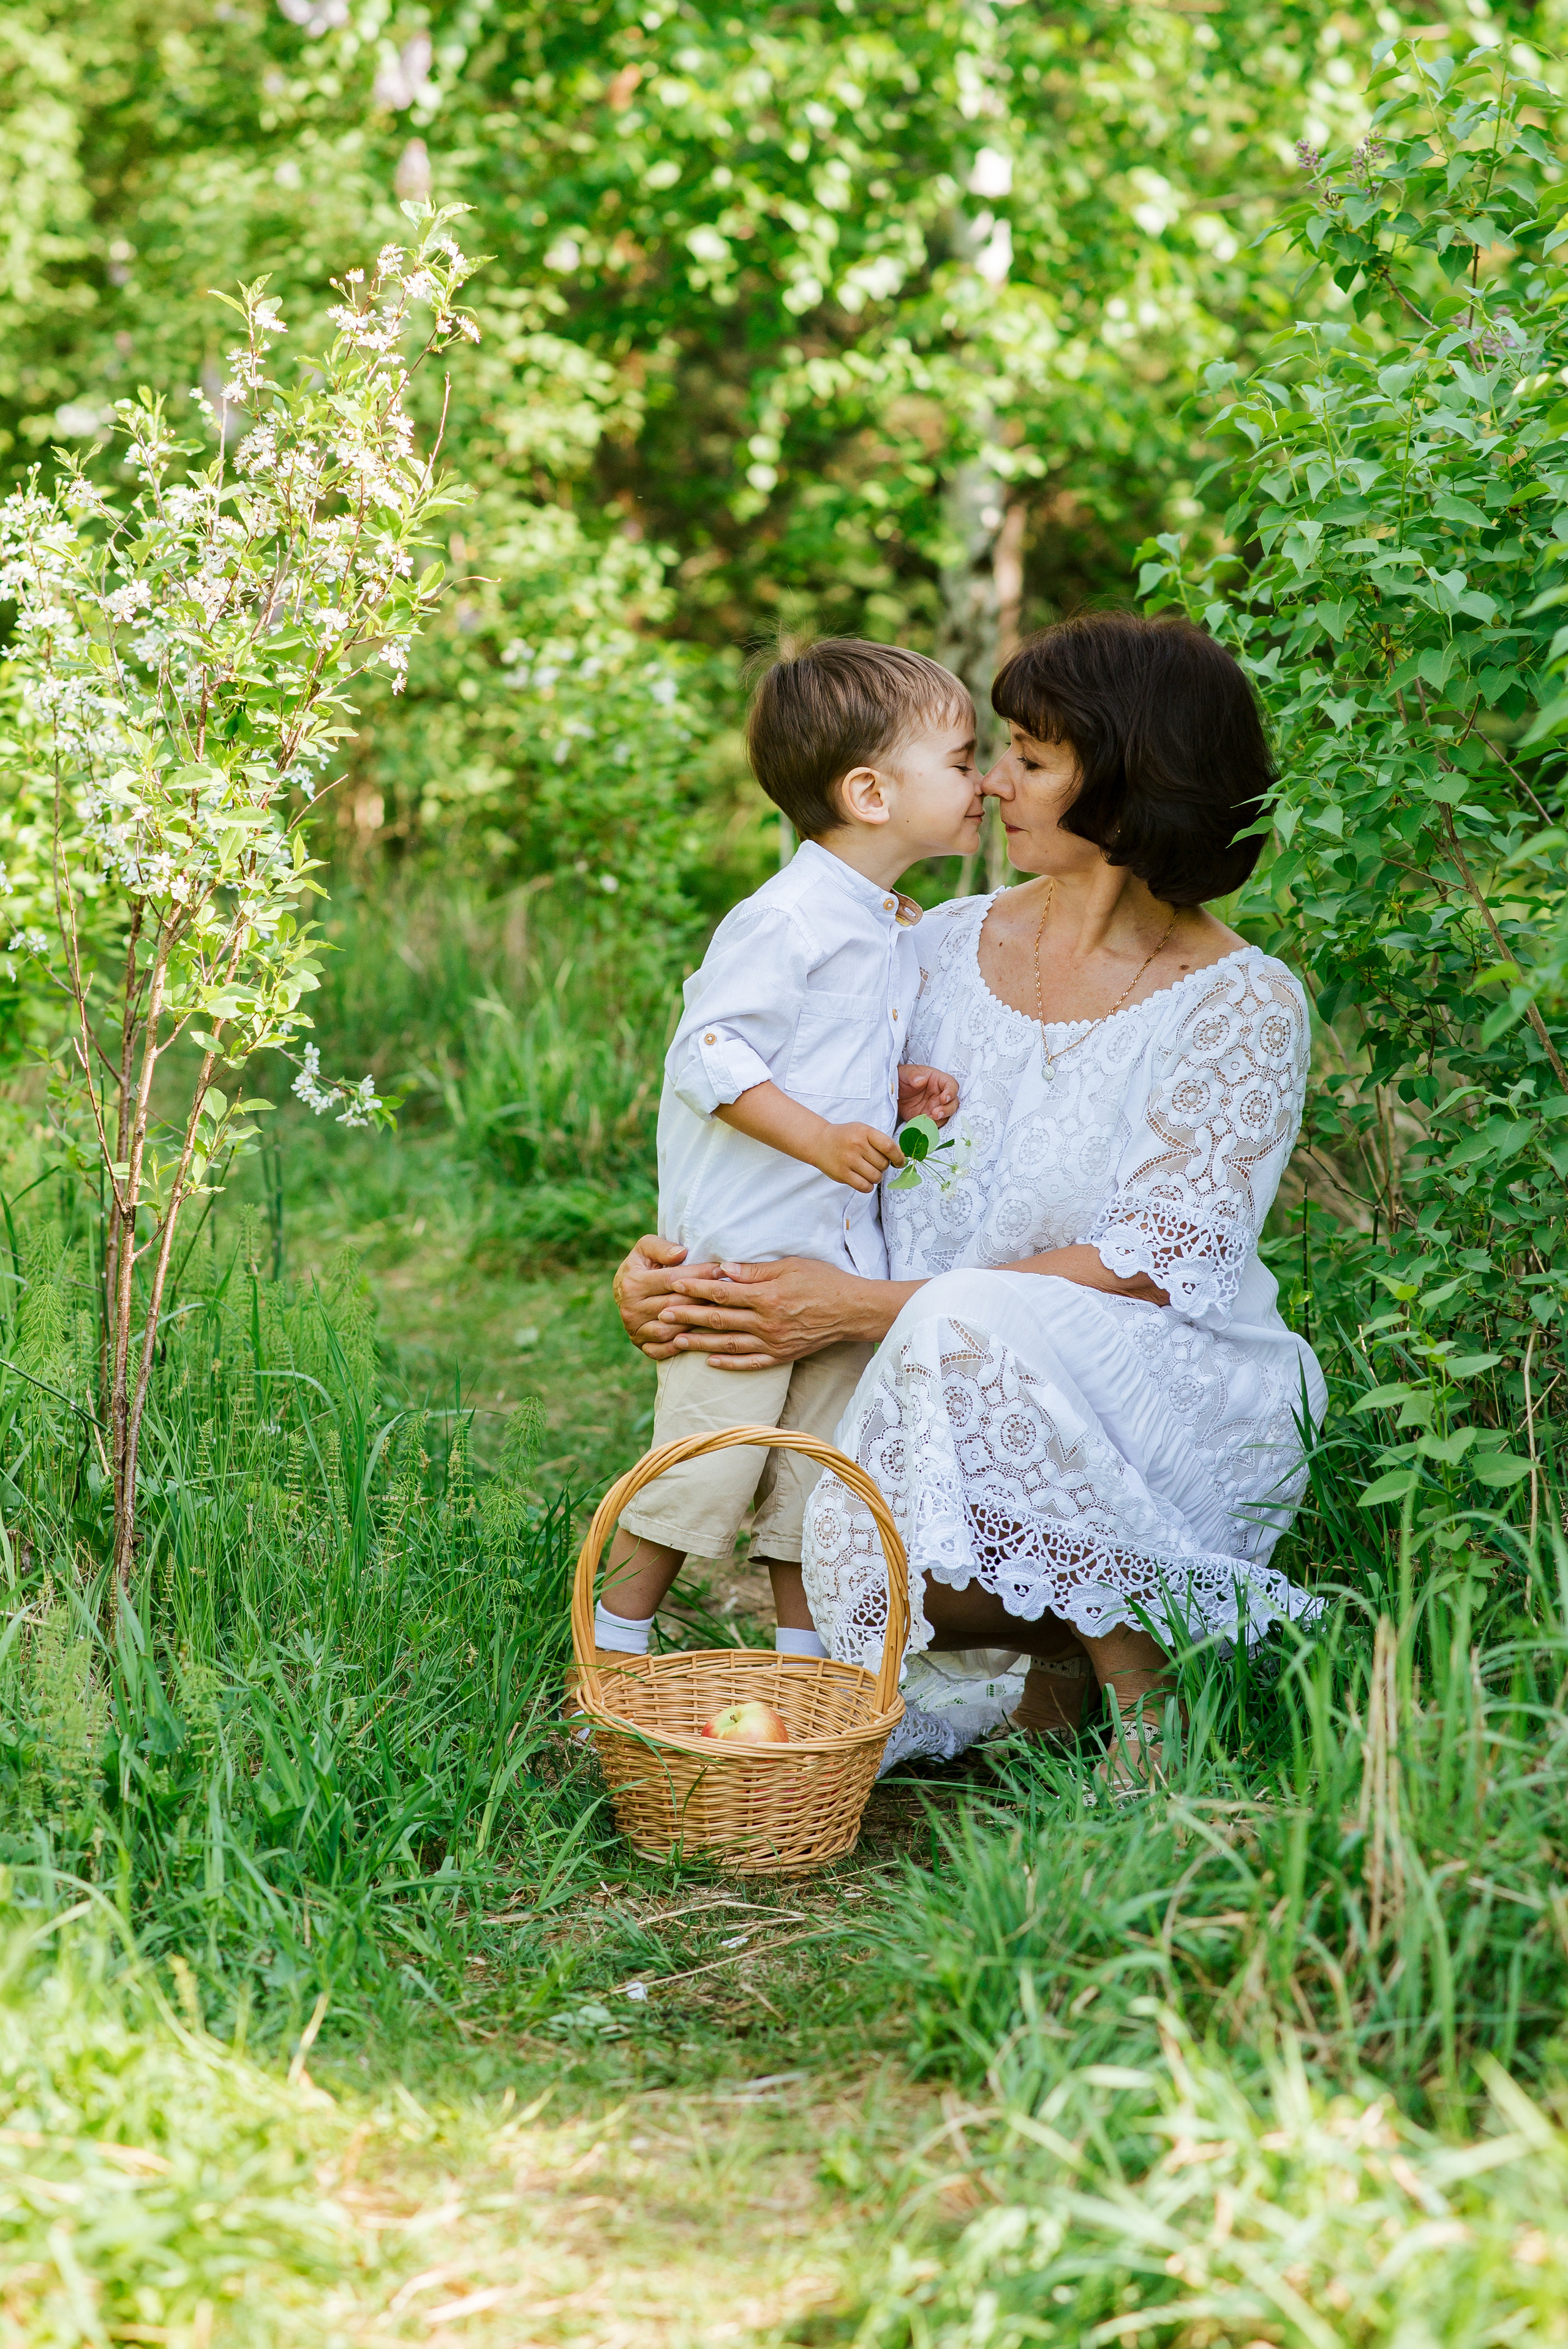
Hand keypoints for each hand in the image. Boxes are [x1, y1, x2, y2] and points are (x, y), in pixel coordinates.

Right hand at [612, 1234, 721, 1357]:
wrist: (624, 1289)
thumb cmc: (643, 1264)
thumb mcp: (646, 1247)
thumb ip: (662, 1248)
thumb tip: (681, 1254)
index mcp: (633, 1283)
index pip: (673, 1280)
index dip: (700, 1274)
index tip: (722, 1271)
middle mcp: (630, 1309)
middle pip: (674, 1306)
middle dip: (703, 1298)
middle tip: (727, 1294)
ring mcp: (634, 1329)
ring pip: (670, 1330)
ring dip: (695, 1324)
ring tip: (718, 1314)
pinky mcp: (639, 1344)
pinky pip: (661, 1350)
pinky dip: (680, 1346)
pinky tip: (699, 1337)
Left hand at [656, 1255, 907, 1367]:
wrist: (852, 1310)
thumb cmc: (823, 1281)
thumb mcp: (789, 1266)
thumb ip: (754, 1271)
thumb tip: (722, 1268)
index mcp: (766, 1296)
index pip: (721, 1292)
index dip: (695, 1288)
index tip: (674, 1284)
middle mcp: (766, 1322)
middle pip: (718, 1319)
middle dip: (687, 1316)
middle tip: (662, 1314)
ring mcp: (773, 1342)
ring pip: (728, 1344)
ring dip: (699, 1343)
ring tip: (675, 1341)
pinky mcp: (781, 1356)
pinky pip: (749, 1363)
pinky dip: (728, 1363)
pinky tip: (710, 1362)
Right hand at [810, 1121, 903, 1191]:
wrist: (819, 1142)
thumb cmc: (846, 1137)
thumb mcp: (863, 1130)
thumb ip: (880, 1141)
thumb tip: (901, 1157)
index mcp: (864, 1132)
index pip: (889, 1147)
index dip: (898, 1157)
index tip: (899, 1162)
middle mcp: (857, 1145)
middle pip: (883, 1164)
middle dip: (883, 1166)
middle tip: (874, 1163)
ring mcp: (849, 1160)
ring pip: (876, 1177)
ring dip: (876, 1177)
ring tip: (868, 1170)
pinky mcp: (842, 1174)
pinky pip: (865, 1187)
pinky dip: (868, 1185)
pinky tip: (863, 1179)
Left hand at [897, 1064, 958, 1126]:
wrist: (893, 1092)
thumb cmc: (902, 1078)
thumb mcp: (905, 1072)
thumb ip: (913, 1075)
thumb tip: (920, 1080)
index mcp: (938, 1080)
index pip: (951, 1085)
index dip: (951, 1092)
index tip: (944, 1098)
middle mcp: (940, 1094)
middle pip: (953, 1103)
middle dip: (947, 1109)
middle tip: (936, 1113)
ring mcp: (935, 1107)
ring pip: (947, 1115)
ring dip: (940, 1119)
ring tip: (928, 1119)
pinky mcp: (928, 1117)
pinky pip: (935, 1123)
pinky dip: (932, 1125)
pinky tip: (923, 1124)